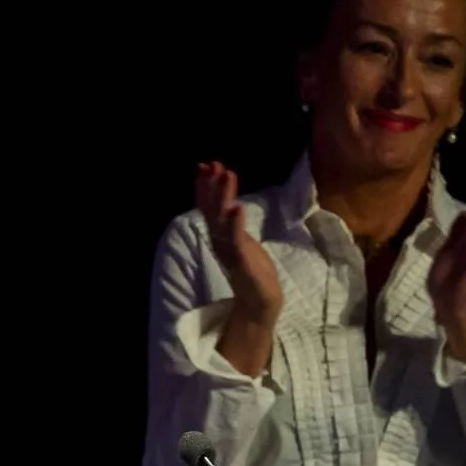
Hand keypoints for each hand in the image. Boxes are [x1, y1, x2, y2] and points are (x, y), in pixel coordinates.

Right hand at [198, 161, 282, 324]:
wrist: (260, 302)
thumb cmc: (252, 270)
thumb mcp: (240, 241)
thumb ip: (233, 224)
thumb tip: (230, 205)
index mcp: (219, 236)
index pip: (209, 207)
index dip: (205, 186)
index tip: (205, 165)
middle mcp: (219, 241)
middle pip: (211, 210)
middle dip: (211, 187)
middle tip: (212, 164)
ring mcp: (229, 251)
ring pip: (222, 220)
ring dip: (223, 197)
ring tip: (226, 175)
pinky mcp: (241, 261)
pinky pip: (236, 240)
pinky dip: (235, 224)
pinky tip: (237, 208)